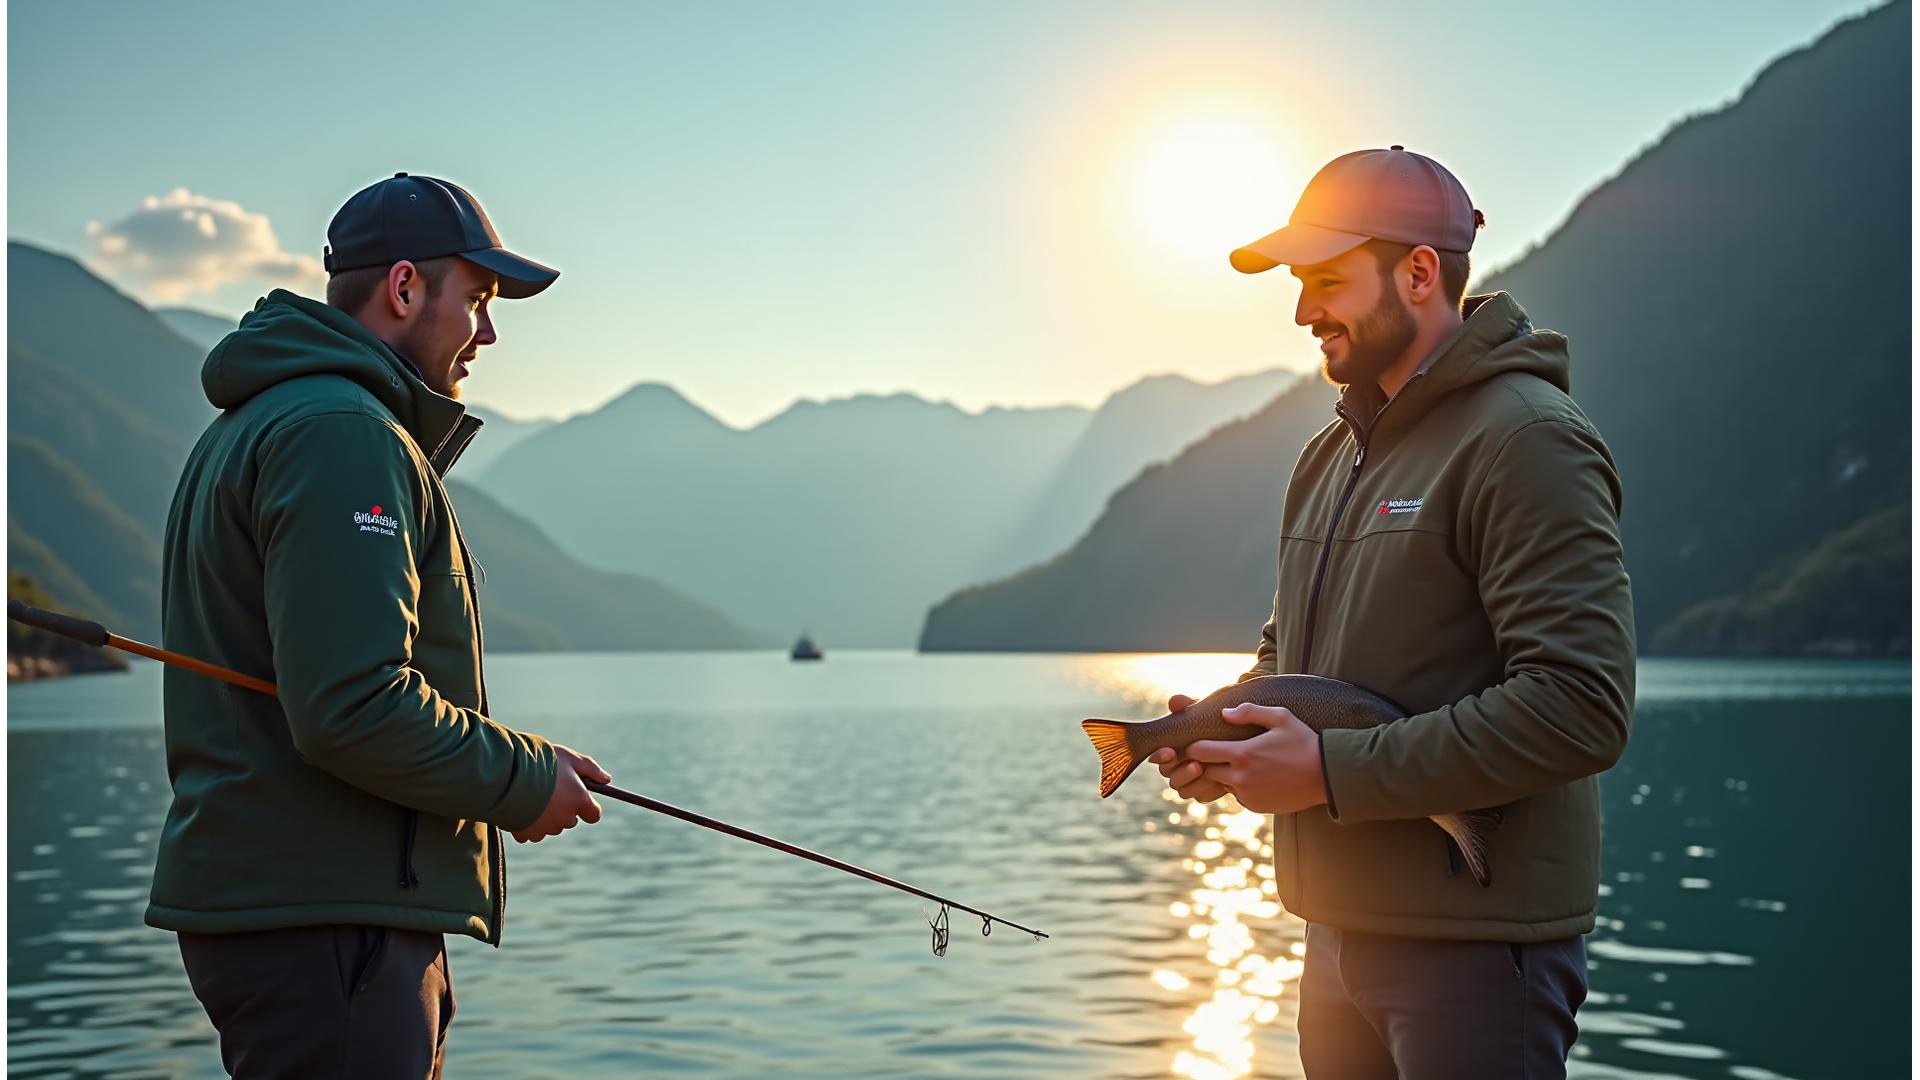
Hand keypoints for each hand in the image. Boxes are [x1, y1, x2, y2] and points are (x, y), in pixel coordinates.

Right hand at [513, 744, 611, 842]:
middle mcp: (565, 818)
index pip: (593, 814)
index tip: (579, 797)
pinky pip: (530, 832)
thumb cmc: (542, 762)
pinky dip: (526, 822)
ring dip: (545, 816)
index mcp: (579, 801)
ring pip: (550, 826)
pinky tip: (520, 806)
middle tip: (551, 790)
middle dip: (563, 808)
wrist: (508, 773)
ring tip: (532, 795)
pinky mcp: (526, 834)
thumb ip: (591, 769)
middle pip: (570, 819)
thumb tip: (607, 779)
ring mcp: (545, 828)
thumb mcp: (570, 758)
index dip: (587, 807)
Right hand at [1148, 693, 1231, 803]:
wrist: (1242, 740)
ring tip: (1206, 770)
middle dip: (1180, 772)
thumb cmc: (1216, 724)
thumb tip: (1174, 701)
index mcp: (1172, 749)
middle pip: (1169, 777)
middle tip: (1196, 764)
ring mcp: (1192, 781)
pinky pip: (1202, 797)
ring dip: (1193, 782)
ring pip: (1183, 790)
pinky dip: (1208, 790)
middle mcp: (1178, 767)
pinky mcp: (1206, 792)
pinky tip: (1220, 781)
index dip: (1160, 757)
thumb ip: (1188, 707)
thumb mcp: (1204, 713)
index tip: (1170, 751)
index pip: (1157, 757)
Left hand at [1183, 703, 1327, 814]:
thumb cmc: (1303, 742)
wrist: (1326, 775)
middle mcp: (1241, 779)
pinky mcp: (1257, 807)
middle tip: (1221, 751)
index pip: (1199, 752)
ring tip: (1245, 763)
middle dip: (1209, 762)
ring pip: (1222, 785)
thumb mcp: (1280, 717)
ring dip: (1226, 776)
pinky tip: (1258, 776)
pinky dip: (1241, 788)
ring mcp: (1248, 796)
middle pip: (1206, 771)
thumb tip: (1224, 714)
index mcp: (1242, 754)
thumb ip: (1249, 711)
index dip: (1196, 746)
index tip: (1203, 741)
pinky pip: (1238, 796)